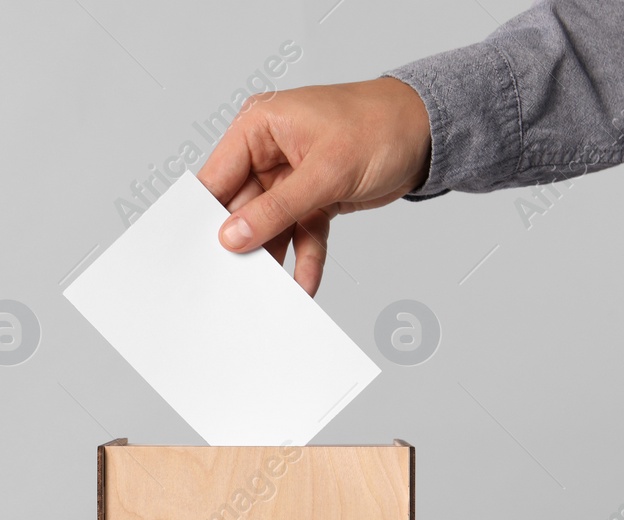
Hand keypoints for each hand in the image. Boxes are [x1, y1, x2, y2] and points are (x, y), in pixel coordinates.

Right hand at [198, 78, 431, 295]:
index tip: (196, 251)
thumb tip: (233, 236)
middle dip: (244, 243)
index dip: (205, 213)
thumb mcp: (325, 170)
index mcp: (259, 127)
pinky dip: (305, 258)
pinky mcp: (314, 199)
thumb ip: (277, 207)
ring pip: (271, 226)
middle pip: (242, 208)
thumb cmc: (379, 125)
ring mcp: (291, 178)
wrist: (427, 131)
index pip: (218, 176)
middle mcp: (269, 152)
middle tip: (235, 279)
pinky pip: (302, 234)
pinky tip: (304, 283)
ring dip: (274, 256)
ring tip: (267, 290)